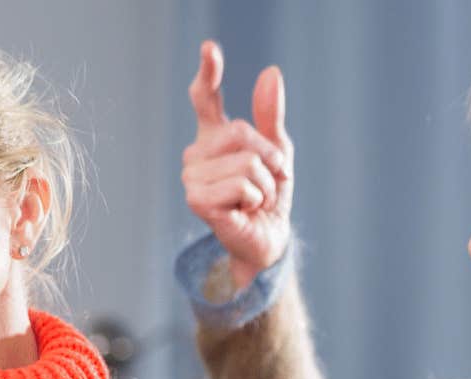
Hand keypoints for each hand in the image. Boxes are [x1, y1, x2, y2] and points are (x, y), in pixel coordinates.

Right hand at [184, 40, 292, 289]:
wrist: (268, 239)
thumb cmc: (269, 197)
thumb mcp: (277, 152)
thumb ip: (271, 115)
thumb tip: (271, 73)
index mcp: (213, 136)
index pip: (204, 97)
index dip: (207, 72)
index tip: (210, 48)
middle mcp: (197, 153)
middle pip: (241, 132)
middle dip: (268, 157)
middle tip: (268, 180)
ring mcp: (193, 177)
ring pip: (246, 162)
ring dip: (264, 184)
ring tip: (255, 199)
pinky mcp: (197, 200)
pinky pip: (242, 185)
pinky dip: (255, 199)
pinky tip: (246, 210)